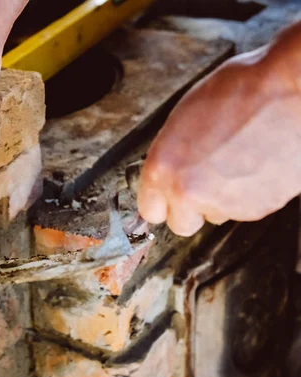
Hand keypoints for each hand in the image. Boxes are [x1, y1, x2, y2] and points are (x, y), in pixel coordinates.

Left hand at [138, 42, 300, 235]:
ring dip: (221, 199)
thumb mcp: (184, 117)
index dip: (161, 203)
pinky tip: (255, 166)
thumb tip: (169, 171)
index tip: (167, 200)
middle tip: (203, 183)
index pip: (150, 210)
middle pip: (181, 224)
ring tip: (236, 163)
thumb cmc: (240, 92)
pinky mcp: (255, 209)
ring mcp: (222, 203)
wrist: (290, 91)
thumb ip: (171, 154)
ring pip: (214, 216)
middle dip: (190, 209)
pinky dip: (248, 195)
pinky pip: (244, 210)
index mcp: (162, 167)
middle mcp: (187, 191)